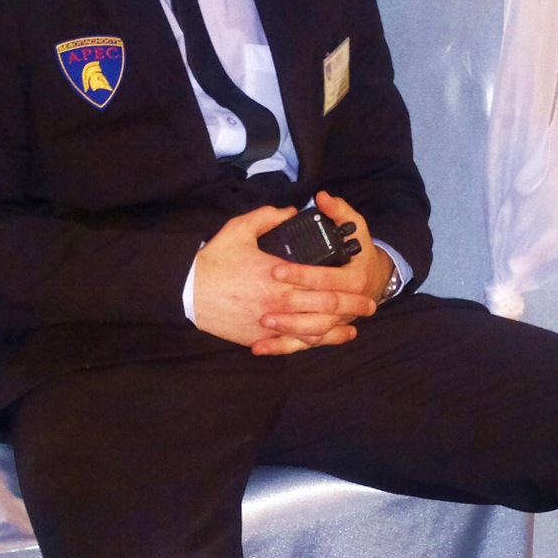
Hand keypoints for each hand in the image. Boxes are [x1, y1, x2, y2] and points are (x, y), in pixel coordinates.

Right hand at [191, 199, 382, 355]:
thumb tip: (291, 212)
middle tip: (369, 305)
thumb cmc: (214, 261)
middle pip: (325, 308)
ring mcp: (270, 324)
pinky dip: (310, 344)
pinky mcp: (259, 337)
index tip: (364, 282)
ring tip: (353, 327)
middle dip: (351, 307)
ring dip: (336, 330)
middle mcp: (279, 303)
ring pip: (312, 331)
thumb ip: (269, 217)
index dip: (347, 285)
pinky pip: (291, 345)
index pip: (322, 281)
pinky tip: (323, 341)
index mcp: (280, 275)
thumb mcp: (239, 229)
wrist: (187, 291)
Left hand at [257, 193, 392, 350]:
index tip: (275, 269)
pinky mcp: (322, 333)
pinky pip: (303, 345)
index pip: (327, 279)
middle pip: (320, 309)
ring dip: (287, 330)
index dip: (301, 275)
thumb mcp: (355, 228)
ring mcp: (335, 323)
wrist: (373, 282)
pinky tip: (258, 346)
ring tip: (262, 322)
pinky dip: (280, 348)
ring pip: (312, 333)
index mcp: (354, 278)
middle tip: (264, 300)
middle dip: (292, 305)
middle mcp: (348, 305)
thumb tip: (322, 198)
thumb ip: (339, 212)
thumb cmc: (359, 253)